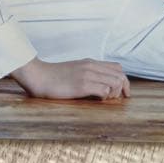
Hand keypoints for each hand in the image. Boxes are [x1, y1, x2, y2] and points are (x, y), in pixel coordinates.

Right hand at [10, 57, 130, 99]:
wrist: (39, 76)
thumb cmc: (54, 77)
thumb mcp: (74, 70)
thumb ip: (87, 73)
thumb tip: (100, 84)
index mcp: (90, 62)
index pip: (117, 68)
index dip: (124, 81)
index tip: (123, 93)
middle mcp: (91, 66)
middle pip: (120, 75)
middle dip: (123, 88)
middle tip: (116, 99)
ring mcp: (87, 74)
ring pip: (115, 82)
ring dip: (114, 93)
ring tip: (105, 99)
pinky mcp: (82, 85)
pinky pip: (104, 90)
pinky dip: (105, 96)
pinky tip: (97, 99)